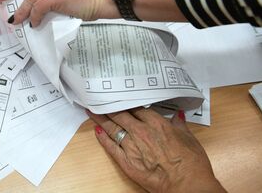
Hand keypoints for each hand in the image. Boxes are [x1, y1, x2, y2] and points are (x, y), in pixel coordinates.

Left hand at [88, 109, 225, 192]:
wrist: (187, 185)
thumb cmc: (191, 164)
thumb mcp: (189, 139)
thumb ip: (180, 125)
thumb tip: (178, 116)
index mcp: (156, 124)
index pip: (136, 109)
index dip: (126, 103)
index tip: (119, 99)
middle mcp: (140, 132)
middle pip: (120, 115)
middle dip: (108, 108)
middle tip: (99, 101)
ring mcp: (132, 147)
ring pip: (112, 128)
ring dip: (101, 119)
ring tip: (92, 111)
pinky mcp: (127, 162)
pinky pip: (111, 147)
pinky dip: (103, 138)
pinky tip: (97, 132)